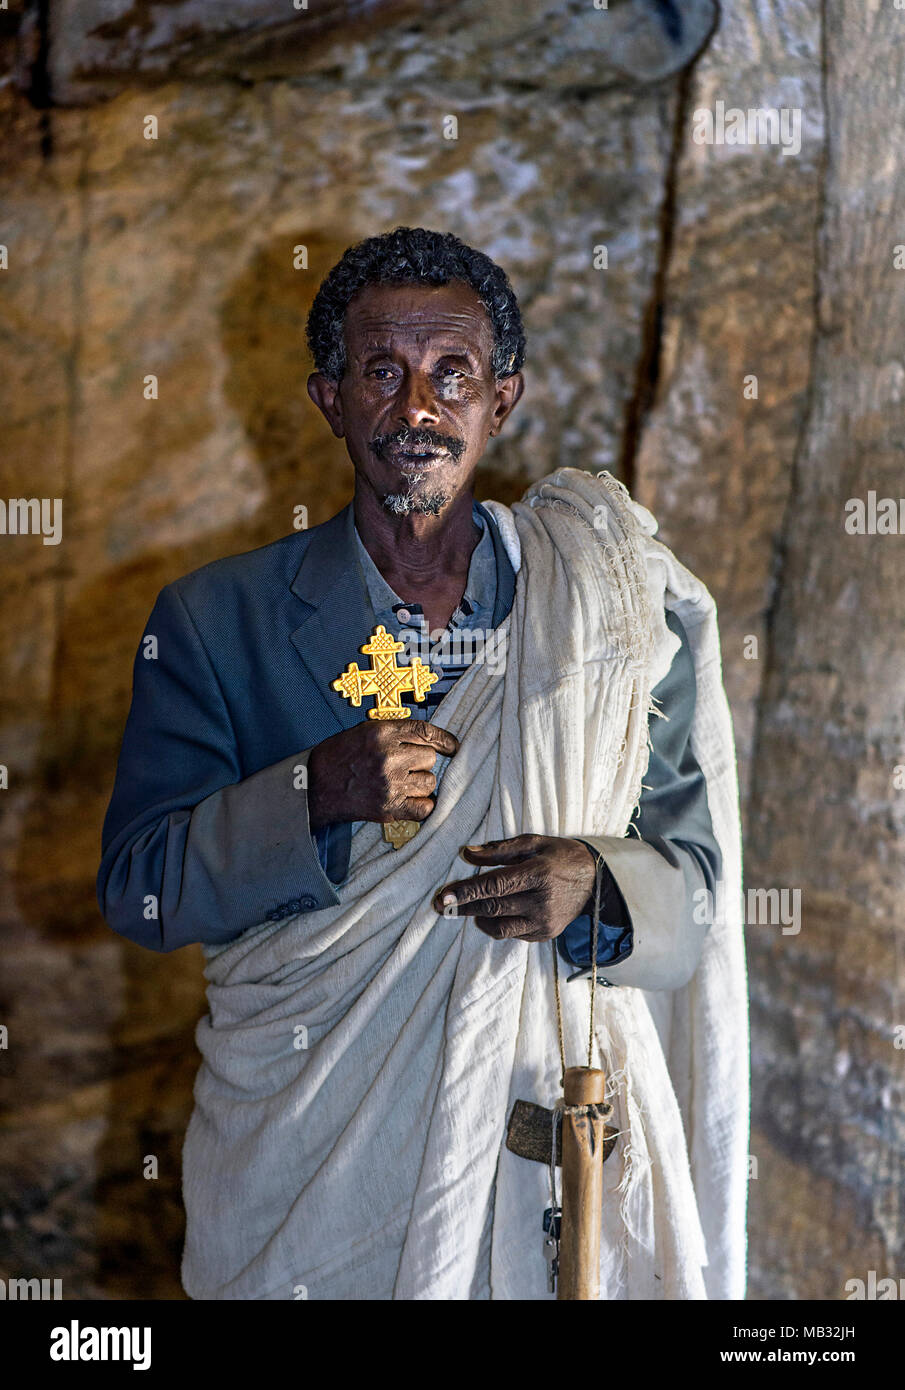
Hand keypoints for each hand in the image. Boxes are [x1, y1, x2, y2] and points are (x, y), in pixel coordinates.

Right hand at [307, 720, 458, 829]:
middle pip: (429, 758)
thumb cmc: (338, 757)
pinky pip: (425, 807)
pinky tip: (411, 800)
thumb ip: (395, 734)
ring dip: (421, 783)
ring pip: (429, 782)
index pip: (425, 731)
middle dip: (421, 762)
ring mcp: (390, 784)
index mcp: (382, 733)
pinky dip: (422, 805)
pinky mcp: (389, 807)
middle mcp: (389, 756)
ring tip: (402, 783)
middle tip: (404, 767)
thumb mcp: (364, 732)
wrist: (315, 787)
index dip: (444, 739)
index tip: (453, 747)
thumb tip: (429, 741)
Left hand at [431, 834, 598, 941]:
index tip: (444, 895)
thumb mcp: (534, 843)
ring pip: (499, 927)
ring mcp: (544, 922)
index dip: (466, 891)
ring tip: (465, 909)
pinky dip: (498, 924)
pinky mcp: (546, 935)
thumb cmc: (561, 856)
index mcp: (538, 873)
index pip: (494, 885)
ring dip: (477, 918)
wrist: (596, 881)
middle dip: (462, 907)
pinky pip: (513, 934)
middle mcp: (541, 901)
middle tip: (439, 905)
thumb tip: (467, 854)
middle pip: (492, 908)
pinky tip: (493, 913)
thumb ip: (500, 849)